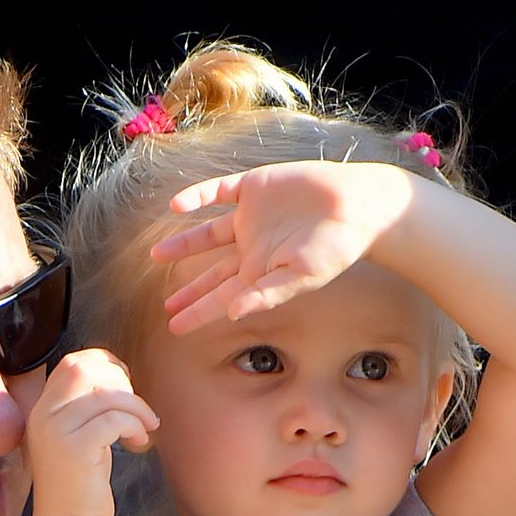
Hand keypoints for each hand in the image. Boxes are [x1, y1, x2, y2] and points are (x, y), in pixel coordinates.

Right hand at [26, 348, 157, 515]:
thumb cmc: (81, 485)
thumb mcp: (79, 437)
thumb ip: (87, 408)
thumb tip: (119, 378)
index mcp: (43, 410)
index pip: (71, 364)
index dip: (104, 364)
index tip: (126, 385)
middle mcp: (43, 416)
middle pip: (85, 370)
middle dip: (121, 383)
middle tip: (138, 409)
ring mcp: (56, 432)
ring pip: (104, 394)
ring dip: (135, 406)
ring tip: (146, 427)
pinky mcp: (75, 450)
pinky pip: (113, 420)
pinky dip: (134, 426)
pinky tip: (139, 443)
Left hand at [152, 161, 412, 332]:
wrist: (357, 205)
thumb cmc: (335, 248)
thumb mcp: (301, 278)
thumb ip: (265, 295)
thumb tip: (232, 314)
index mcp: (261, 273)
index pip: (222, 297)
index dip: (199, 311)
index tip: (175, 327)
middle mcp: (252, 247)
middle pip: (212, 271)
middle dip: (190, 290)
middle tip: (166, 307)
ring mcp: (251, 217)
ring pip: (208, 233)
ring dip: (184, 244)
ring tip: (158, 255)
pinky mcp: (254, 188)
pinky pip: (218, 192)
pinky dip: (198, 197)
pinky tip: (177, 207)